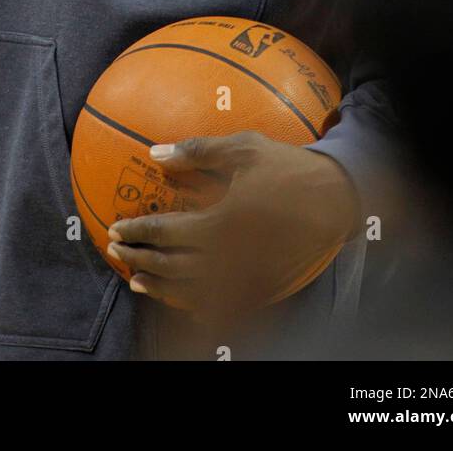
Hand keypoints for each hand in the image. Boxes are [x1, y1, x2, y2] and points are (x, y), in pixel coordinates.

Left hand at [106, 132, 359, 322]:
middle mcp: (232, 255)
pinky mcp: (261, 287)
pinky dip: (191, 303)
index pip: (168, 232)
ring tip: (136, 280)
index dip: (138, 233)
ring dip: (159, 287)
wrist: (338, 200)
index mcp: (224, 221)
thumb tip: (155, 153)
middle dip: (139, 260)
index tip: (114, 230)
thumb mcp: (244, 149)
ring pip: (192, 292)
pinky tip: (177, 297)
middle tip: (115, 253)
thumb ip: (198, 151)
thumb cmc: (289, 168)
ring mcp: (247, 276)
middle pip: (173, 266)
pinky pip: (220, 304)